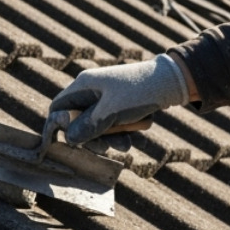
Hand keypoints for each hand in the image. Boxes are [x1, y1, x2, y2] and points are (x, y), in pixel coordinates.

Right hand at [42, 54, 189, 146]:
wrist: (171, 82)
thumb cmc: (139, 93)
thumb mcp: (111, 112)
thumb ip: (88, 126)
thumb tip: (68, 139)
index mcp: (84, 85)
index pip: (59, 107)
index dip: (58, 125)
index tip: (65, 143)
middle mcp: (91, 90)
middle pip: (78, 120)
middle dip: (92, 137)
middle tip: (106, 148)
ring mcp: (106, 97)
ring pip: (97, 125)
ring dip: (110, 137)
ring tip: (127, 144)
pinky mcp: (119, 103)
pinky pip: (112, 123)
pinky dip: (121, 131)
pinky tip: (134, 137)